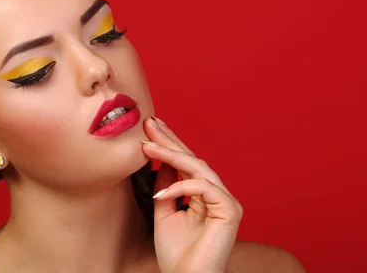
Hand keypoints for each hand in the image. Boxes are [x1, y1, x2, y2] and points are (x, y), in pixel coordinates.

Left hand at [142, 117, 242, 272]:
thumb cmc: (176, 253)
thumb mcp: (163, 211)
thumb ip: (165, 186)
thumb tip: (160, 160)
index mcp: (203, 193)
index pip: (185, 162)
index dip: (168, 143)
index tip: (149, 127)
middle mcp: (217, 193)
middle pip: (192, 159)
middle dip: (169, 139)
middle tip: (149, 123)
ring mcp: (225, 201)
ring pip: (198, 168)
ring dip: (170, 155)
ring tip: (146, 146)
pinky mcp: (230, 210)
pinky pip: (203, 187)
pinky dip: (180, 187)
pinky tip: (159, 193)